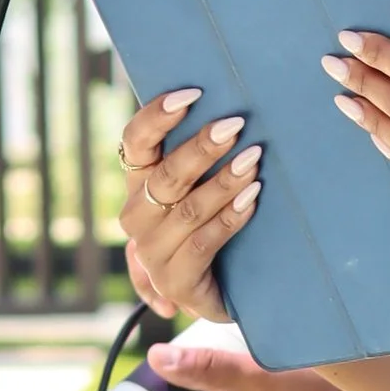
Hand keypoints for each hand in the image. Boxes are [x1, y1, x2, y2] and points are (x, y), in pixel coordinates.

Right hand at [117, 88, 262, 323]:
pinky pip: (204, 242)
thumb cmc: (210, 231)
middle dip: (202, 148)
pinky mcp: (173, 282)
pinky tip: (251, 199)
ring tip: (253, 161)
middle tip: (235, 125)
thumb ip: (197, 161)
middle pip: (166, 175)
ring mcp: (152, 252)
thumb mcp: (198, 193)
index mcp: (137, 185)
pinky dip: (230, 218)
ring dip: (223, 182)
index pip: (136, 142)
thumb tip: (219, 109)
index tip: (192, 94)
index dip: (157, 117)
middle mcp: (137, 216)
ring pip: (188, 209)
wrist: (215, 296)